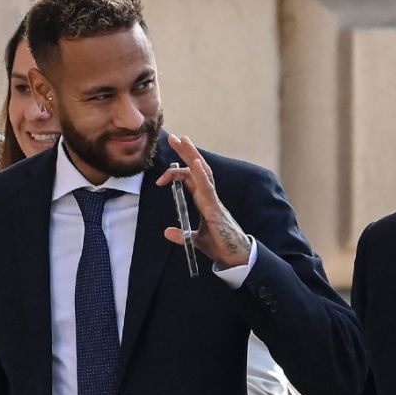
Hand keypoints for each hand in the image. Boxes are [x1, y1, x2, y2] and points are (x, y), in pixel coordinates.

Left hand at [155, 134, 251, 267]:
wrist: (236, 257)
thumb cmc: (220, 245)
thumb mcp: (195, 240)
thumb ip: (182, 235)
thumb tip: (166, 232)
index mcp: (204, 201)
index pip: (190, 179)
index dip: (176, 173)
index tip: (160, 180)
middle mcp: (209, 196)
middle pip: (197, 169)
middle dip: (186, 152)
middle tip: (175, 137)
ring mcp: (213, 200)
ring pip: (202, 172)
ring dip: (192, 155)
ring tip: (183, 140)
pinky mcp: (215, 209)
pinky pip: (207, 188)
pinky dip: (200, 174)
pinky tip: (194, 162)